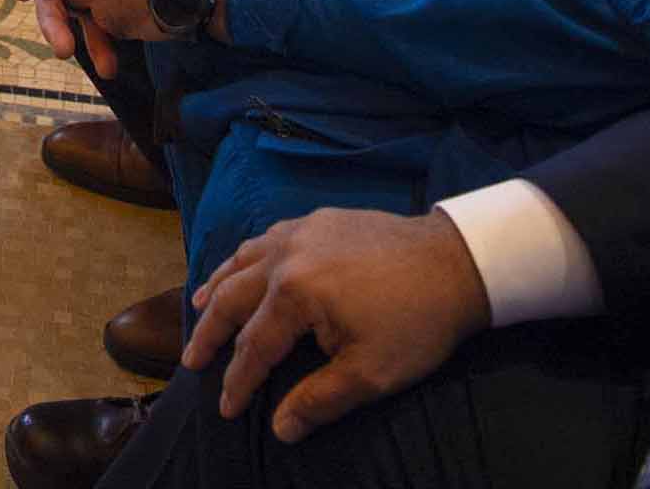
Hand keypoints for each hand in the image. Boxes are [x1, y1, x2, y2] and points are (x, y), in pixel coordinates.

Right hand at [184, 207, 490, 442]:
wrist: (456, 262)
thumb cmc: (415, 322)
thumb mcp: (371, 373)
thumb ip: (320, 401)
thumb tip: (280, 428)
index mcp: (294, 294)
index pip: (253, 347)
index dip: (237, 382)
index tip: (224, 410)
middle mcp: (284, 256)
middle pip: (232, 297)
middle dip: (210, 333)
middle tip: (192, 360)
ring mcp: (299, 232)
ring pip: (242, 260)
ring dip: (217, 287)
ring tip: (198, 305)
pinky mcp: (317, 220)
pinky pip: (265, 238)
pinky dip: (244, 258)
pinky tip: (244, 265)